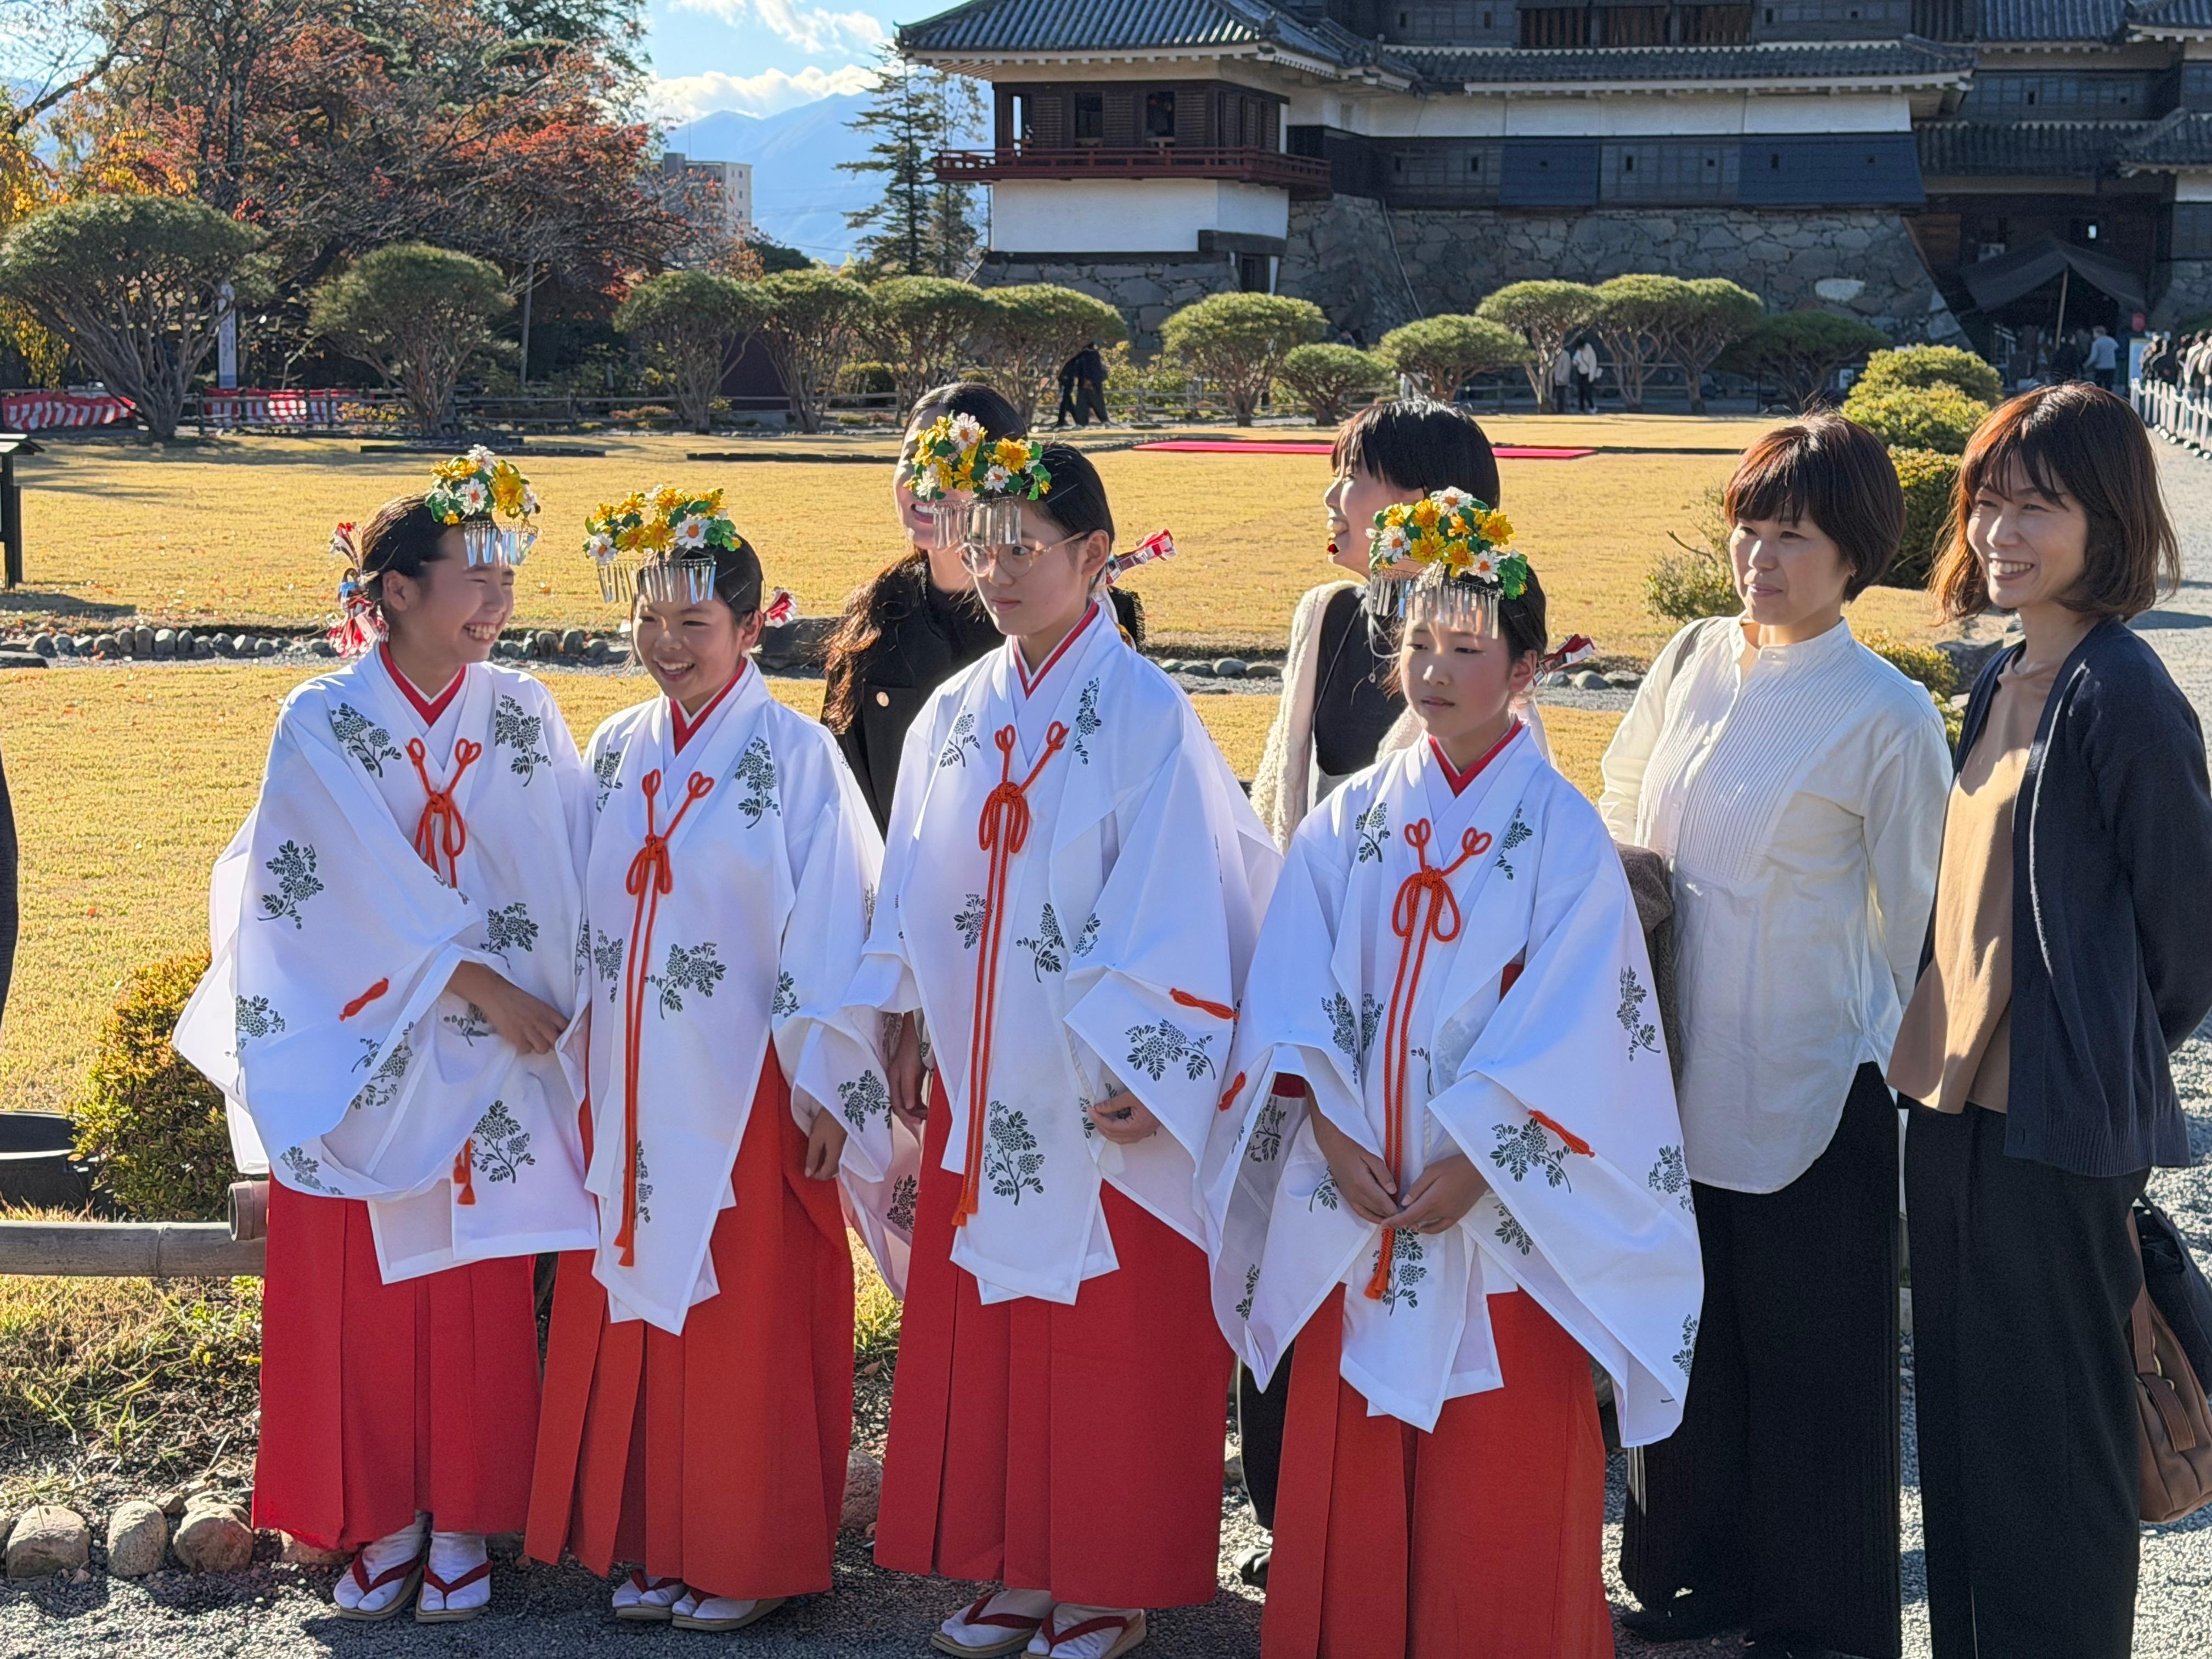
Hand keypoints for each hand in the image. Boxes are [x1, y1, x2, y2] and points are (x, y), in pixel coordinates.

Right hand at [448, 960, 564, 1055]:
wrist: (496, 995)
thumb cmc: (515, 998)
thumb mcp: (537, 1004)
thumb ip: (546, 1016)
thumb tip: (553, 1029)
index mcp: (548, 1012)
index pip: (566, 1027)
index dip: (564, 1034)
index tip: (559, 1036)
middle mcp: (541, 1022)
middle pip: (556, 1042)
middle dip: (551, 1044)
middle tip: (544, 1041)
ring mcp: (530, 1031)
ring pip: (543, 1049)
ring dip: (538, 1047)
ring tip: (531, 1042)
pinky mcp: (517, 1038)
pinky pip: (526, 1051)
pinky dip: (523, 1048)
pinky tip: (519, 1041)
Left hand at [804, 1110, 847, 1180]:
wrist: (845, 1106)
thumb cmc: (827, 1121)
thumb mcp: (816, 1138)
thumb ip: (812, 1156)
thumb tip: (808, 1174)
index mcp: (834, 1156)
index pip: (825, 1175)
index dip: (815, 1176)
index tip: (806, 1171)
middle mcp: (842, 1156)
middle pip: (831, 1171)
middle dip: (820, 1171)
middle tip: (810, 1165)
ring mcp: (845, 1149)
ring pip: (835, 1164)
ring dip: (825, 1165)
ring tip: (815, 1158)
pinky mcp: (846, 1143)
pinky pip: (837, 1156)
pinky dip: (829, 1158)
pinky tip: (824, 1150)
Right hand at [888, 1013, 925, 1130]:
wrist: (917, 1032)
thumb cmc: (912, 1048)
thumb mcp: (909, 1068)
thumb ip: (908, 1088)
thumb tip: (907, 1108)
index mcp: (893, 1081)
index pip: (897, 1105)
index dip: (906, 1117)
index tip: (919, 1124)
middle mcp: (896, 1083)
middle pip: (901, 1107)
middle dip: (911, 1118)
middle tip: (924, 1124)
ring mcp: (904, 1082)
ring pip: (908, 1104)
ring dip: (916, 1112)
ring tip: (928, 1117)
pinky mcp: (912, 1079)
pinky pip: (914, 1097)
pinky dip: (920, 1105)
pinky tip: (927, 1109)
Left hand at [1086, 1093, 1160, 1145]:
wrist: (1170, 1096)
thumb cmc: (1154, 1095)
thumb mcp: (1131, 1096)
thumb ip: (1113, 1104)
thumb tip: (1099, 1108)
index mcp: (1136, 1127)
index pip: (1111, 1127)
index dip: (1099, 1119)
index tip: (1091, 1110)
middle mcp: (1139, 1134)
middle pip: (1114, 1136)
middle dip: (1101, 1126)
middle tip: (1093, 1114)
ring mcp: (1143, 1134)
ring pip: (1120, 1139)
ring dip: (1108, 1130)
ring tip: (1100, 1119)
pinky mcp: (1144, 1131)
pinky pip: (1126, 1136)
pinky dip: (1116, 1131)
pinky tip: (1112, 1122)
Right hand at [1307, 1105, 1398, 1225]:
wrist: (1333, 1149)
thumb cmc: (1354, 1150)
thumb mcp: (1372, 1157)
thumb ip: (1383, 1174)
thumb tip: (1394, 1191)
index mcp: (1363, 1183)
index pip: (1383, 1203)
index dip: (1397, 1210)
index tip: (1409, 1211)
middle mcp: (1356, 1194)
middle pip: (1378, 1211)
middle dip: (1393, 1214)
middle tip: (1407, 1213)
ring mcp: (1350, 1198)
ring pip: (1371, 1214)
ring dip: (1384, 1217)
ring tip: (1397, 1217)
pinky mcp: (1348, 1198)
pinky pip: (1361, 1213)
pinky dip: (1372, 1217)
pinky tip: (1381, 1219)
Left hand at [1388, 1154, 1488, 1235]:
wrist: (1481, 1170)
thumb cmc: (1455, 1166)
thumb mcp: (1433, 1171)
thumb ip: (1417, 1187)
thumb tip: (1404, 1203)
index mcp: (1432, 1199)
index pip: (1409, 1215)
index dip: (1395, 1222)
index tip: (1384, 1224)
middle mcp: (1441, 1211)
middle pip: (1416, 1221)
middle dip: (1400, 1223)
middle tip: (1389, 1221)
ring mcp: (1450, 1215)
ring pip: (1426, 1225)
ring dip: (1413, 1225)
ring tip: (1402, 1222)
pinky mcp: (1458, 1216)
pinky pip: (1440, 1227)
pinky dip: (1429, 1229)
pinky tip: (1421, 1226)